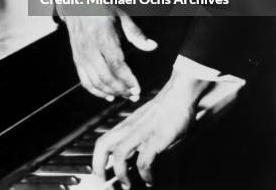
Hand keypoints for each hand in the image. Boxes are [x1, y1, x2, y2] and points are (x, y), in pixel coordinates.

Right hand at [58, 0, 157, 100]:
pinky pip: (84, 80)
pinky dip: (96, 91)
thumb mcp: (120, 15)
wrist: (75, 3)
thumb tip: (153, 46)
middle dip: (121, 89)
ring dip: (110, 92)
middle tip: (133, 95)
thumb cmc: (101, 9)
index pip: (115, 63)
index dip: (127, 79)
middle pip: (105, 76)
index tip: (137, 88)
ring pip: (95, 81)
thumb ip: (136, 33)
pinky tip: (107, 95)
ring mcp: (81, 54)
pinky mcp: (76, 58)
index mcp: (103, 35)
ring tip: (124, 95)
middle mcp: (90, 46)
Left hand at [92, 70, 211, 187]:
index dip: (96, 160)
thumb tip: (131, 159)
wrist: (179, 94)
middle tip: (102, 182)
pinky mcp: (157, 137)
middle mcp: (130, 128)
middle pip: (103, 145)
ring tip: (127, 185)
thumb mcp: (144, 123)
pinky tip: (150, 180)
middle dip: (98, 166)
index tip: (98, 174)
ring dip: (121, 174)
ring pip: (120, 153)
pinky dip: (145, 174)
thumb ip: (136, 137)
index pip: (103, 141)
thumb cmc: (164, 109)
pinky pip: (144, 159)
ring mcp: (142, 132)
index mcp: (126, 125)